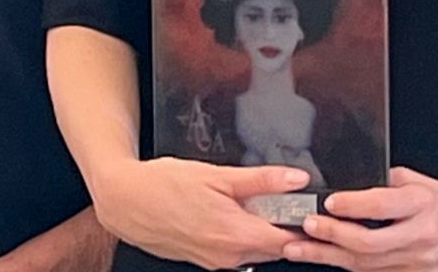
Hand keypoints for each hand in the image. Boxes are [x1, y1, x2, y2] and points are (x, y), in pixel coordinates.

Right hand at [90, 157, 306, 269]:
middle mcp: (229, 257)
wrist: (125, 202)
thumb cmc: (164, 185)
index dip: (305, 227)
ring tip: (254, 203)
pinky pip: (236, 253)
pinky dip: (242, 236)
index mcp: (236, 234)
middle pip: (275, 249)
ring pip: (255, 251)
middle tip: (284, 200)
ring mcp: (216, 263)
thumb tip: (296, 178)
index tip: (312, 209)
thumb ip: (261, 180)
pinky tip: (230, 212)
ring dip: (262, 231)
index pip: (290, 242)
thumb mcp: (216, 174)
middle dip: (285, 228)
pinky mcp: (205, 261)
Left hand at [287, 168, 437, 271]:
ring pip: (366, 264)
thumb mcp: (426, 183)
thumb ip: (393, 181)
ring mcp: (416, 263)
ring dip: (329, 257)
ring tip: (298, 248)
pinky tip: (327, 260)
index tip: (329, 201)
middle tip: (307, 226)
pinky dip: (348, 267)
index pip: (383, 206)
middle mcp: (420, 236)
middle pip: (369, 243)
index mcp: (423, 206)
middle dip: (333, 236)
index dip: (353, 205)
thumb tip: (360, 180)